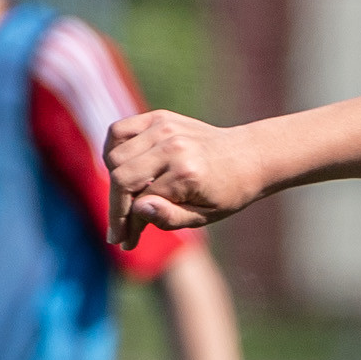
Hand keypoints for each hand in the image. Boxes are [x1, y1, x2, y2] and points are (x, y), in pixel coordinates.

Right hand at [108, 110, 266, 243]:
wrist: (248, 157)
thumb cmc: (227, 192)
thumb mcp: (205, 216)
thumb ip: (170, 217)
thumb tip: (137, 209)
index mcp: (186, 173)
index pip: (139, 202)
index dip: (127, 225)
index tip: (123, 242)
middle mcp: (172, 147)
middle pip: (120, 177)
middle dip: (116, 207)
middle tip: (121, 227)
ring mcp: (164, 128)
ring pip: (114, 156)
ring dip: (114, 181)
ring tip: (126, 199)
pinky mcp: (159, 118)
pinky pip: (118, 131)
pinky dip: (112, 149)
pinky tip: (120, 168)